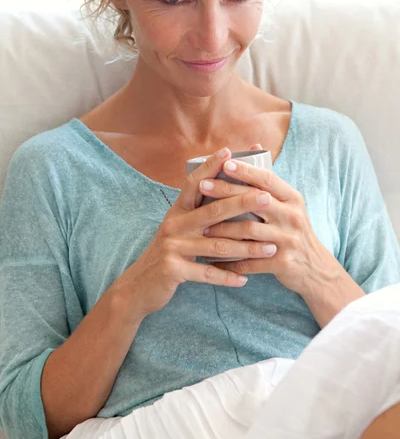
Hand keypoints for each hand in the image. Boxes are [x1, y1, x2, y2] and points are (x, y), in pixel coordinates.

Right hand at [121, 145, 277, 316]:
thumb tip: (226, 192)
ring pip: (216, 244)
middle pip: (213, 210)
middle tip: (267, 198)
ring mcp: (172, 246)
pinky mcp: (173, 269)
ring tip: (271, 248)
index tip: (229, 152)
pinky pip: (206, 272)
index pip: (194, 183)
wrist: (138, 286)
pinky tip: (244, 279)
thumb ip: (198, 213)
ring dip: (246, 248)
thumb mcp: (179, 229)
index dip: (210, 167)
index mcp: (178, 211)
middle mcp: (174, 224)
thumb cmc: (169, 254)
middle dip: (242, 201)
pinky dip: (227, 276)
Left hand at [199, 149, 333, 295]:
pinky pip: (250, 262)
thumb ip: (270, 181)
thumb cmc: (293, 230)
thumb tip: (256, 145)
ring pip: (249, 231)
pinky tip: (212, 260)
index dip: (245, 170)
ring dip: (222, 229)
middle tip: (203, 185)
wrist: (315, 268)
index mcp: (292, 199)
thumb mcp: (289, 204)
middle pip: (255, 200)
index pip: (267, 179)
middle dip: (226, 191)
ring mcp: (288, 240)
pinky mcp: (283, 262)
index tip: (223, 162)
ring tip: (202, 227)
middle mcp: (292, 216)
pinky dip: (230, 261)